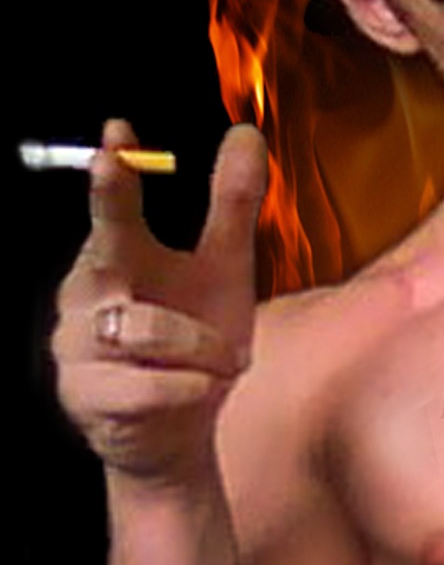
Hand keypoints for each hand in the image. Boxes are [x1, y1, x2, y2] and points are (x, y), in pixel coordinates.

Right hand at [53, 118, 267, 482]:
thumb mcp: (224, 272)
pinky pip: (146, 385)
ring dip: (198, 344)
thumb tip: (245, 133)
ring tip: (220, 360)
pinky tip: (199, 389)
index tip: (117, 134)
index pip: (111, 202)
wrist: (180, 431)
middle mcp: (87, 291)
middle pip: (103, 248)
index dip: (113, 167)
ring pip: (144, 328)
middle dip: (108, 207)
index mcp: (118, 253)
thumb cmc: (194, 345)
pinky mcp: (85, 395)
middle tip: (111, 165)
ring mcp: (77, 343)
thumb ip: (231, 207)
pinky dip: (186, 386)